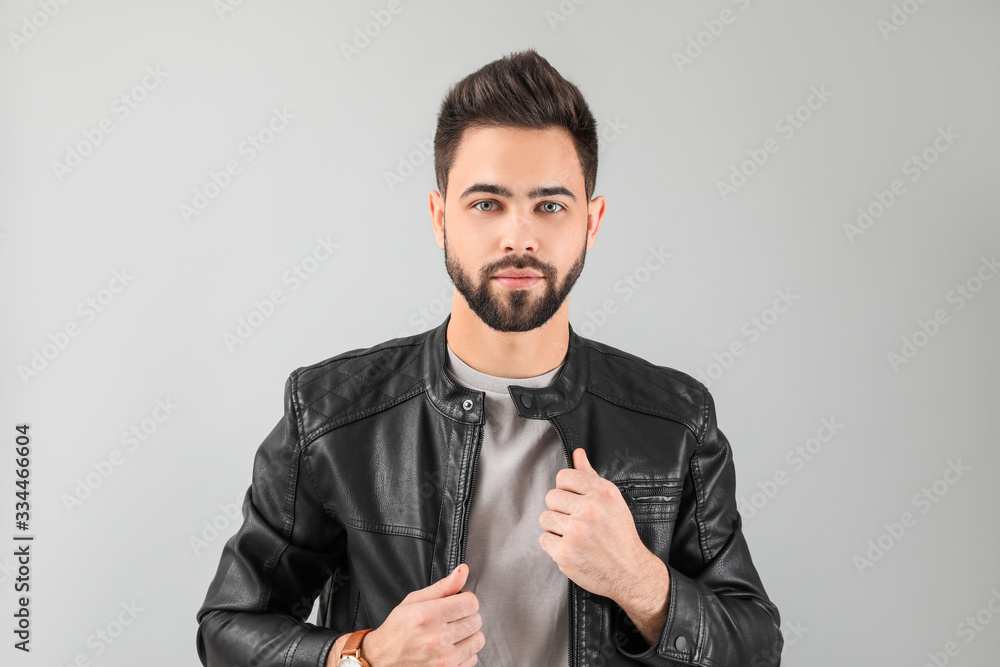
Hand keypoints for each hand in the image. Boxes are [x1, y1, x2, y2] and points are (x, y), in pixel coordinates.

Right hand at [360, 563, 483, 666]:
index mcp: (429, 615)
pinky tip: (452, 648)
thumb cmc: (398, 628)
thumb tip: (463, 570)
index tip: (457, 602)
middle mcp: (438, 638)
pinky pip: (473, 659)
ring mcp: (444, 659)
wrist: (383, 658)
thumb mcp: (415, 600)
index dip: (465, 599)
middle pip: (476, 620)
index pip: (471, 603)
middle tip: (452, 618)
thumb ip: (443, 586)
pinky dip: (465, 652)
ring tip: (453, 633)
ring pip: (478, 639)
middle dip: (467, 615)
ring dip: (468, 634)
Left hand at [538, 447, 659, 606]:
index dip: (567, 490)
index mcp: (602, 492)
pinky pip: (544, 539)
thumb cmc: (620, 535)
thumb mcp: (611, 500)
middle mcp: (589, 509)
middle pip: (551, 497)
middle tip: (578, 522)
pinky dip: (554, 545)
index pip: (563, 477)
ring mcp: (576, 532)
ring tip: (574, 535)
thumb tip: (577, 453)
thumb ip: (590, 476)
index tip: (575, 501)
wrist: (630, 572)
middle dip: (561, 509)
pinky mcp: (565, 553)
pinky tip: (571, 547)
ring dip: (556, 527)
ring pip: (545, 517)